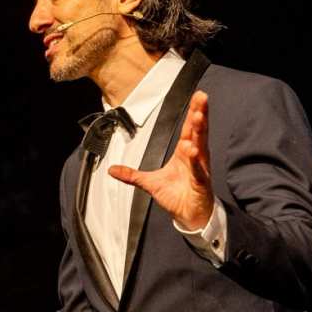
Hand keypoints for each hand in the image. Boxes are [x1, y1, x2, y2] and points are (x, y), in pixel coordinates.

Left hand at [109, 90, 213, 230]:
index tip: (197, 96)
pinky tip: (193, 150)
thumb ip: (131, 175)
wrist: (189, 216)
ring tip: (198, 117)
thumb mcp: (149, 183)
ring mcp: (199, 169)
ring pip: (200, 147)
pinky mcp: (201, 183)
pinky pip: (198, 171)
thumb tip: (111, 170)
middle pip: (198, 132)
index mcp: (185, 153)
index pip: (189, 129)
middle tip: (201, 98)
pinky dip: (195, 161)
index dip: (193, 113)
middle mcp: (195, 158)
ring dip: (199, 132)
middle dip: (199, 114)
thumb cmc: (176, 196)